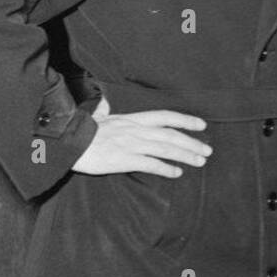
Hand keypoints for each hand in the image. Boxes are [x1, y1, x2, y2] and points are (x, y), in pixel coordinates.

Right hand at [72, 96, 210, 176]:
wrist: (68, 142)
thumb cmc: (83, 131)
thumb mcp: (98, 116)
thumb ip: (106, 111)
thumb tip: (104, 103)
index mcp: (133, 118)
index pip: (165, 116)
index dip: (186, 119)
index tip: (202, 125)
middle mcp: (136, 129)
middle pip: (170, 134)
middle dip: (192, 142)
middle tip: (207, 151)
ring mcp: (131, 144)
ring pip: (165, 148)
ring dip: (185, 155)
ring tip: (199, 162)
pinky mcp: (123, 160)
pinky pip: (149, 164)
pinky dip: (165, 168)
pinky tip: (176, 173)